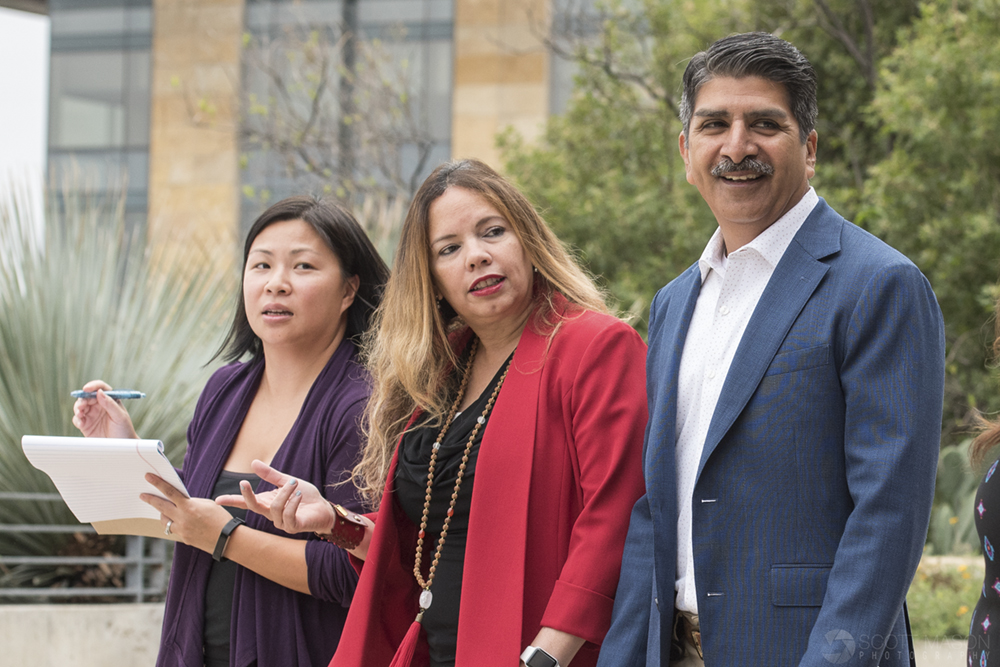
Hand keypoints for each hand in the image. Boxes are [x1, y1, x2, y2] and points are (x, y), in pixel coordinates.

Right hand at [72, 380, 138, 439]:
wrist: (121, 446)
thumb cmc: (124, 430)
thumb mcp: (120, 416)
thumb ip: (110, 404)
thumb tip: (100, 392)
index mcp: (110, 400)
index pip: (101, 388)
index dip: (93, 386)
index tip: (86, 388)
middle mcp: (100, 406)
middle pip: (87, 397)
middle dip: (82, 399)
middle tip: (82, 405)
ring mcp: (92, 415)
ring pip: (80, 406)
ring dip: (78, 408)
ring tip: (80, 413)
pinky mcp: (86, 425)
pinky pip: (77, 419)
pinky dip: (77, 419)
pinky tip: (81, 423)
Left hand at [141, 473, 233, 552]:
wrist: (228, 539)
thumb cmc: (221, 518)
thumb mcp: (207, 504)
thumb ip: (192, 502)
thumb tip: (182, 502)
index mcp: (189, 507)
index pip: (169, 492)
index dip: (158, 483)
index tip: (148, 477)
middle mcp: (182, 518)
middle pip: (161, 507)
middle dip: (150, 500)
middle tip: (142, 495)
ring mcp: (181, 530)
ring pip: (165, 520)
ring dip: (164, 514)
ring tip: (166, 511)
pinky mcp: (184, 538)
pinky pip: (174, 529)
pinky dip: (176, 524)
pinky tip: (182, 522)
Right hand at [216, 459, 336, 534]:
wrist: (323, 508)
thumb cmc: (306, 496)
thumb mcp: (287, 482)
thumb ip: (271, 475)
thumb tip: (252, 462)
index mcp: (267, 503)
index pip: (246, 504)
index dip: (232, 501)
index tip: (216, 500)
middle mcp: (271, 514)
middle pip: (253, 507)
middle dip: (247, 495)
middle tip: (244, 482)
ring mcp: (281, 522)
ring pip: (274, 508)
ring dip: (284, 493)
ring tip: (295, 484)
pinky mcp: (293, 527)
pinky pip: (288, 516)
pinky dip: (292, 503)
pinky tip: (299, 495)